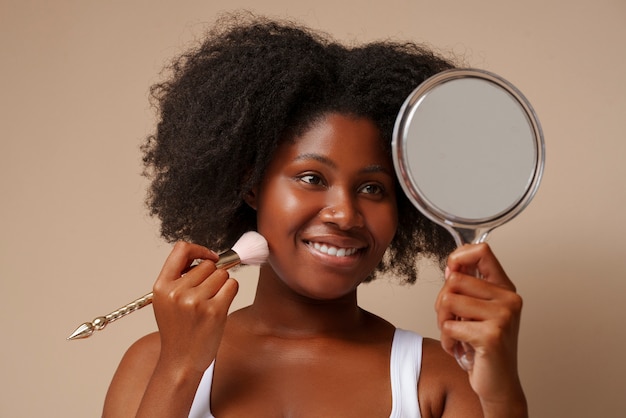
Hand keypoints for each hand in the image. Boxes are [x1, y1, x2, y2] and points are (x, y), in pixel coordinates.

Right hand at [152, 241, 238, 373]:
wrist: (181, 361)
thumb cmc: (178, 330)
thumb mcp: (167, 301)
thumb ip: (181, 277)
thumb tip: (210, 256)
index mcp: (162, 286)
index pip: (181, 249)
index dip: (199, 250)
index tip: (209, 258)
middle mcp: (177, 292)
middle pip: (208, 265)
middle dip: (213, 275)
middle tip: (207, 294)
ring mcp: (195, 301)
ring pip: (222, 274)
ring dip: (222, 285)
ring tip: (211, 303)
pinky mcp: (214, 310)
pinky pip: (232, 285)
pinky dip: (231, 292)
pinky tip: (221, 306)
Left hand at [435, 243, 525, 410]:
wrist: (498, 383)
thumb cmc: (484, 347)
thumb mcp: (475, 310)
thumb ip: (466, 286)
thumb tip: (451, 265)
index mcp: (505, 288)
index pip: (482, 251)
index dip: (458, 257)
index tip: (451, 271)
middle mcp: (508, 299)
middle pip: (454, 279)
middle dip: (443, 302)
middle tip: (453, 321)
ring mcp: (503, 316)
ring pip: (448, 300)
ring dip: (443, 322)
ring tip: (457, 334)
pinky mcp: (492, 335)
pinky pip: (449, 325)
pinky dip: (447, 340)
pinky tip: (460, 348)